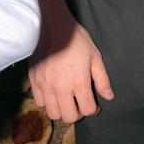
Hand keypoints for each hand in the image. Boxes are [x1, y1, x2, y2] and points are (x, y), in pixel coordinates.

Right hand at [29, 0, 113, 121]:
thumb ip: (102, 79)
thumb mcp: (95, 56)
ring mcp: (45, 85)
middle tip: (81, 105)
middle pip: (69, 117)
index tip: (95, 106)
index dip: (94, 110)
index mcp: (78, 81)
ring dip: (62, 110)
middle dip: (78, 114)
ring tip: (68, 100)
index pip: (86, 110)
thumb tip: (109, 96)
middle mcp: (60, 87)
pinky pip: (39, 102)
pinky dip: (48, 101)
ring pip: (53, 113)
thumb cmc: (77, 40)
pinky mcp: (34, 81)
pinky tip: (55, 92)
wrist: (55, 26)